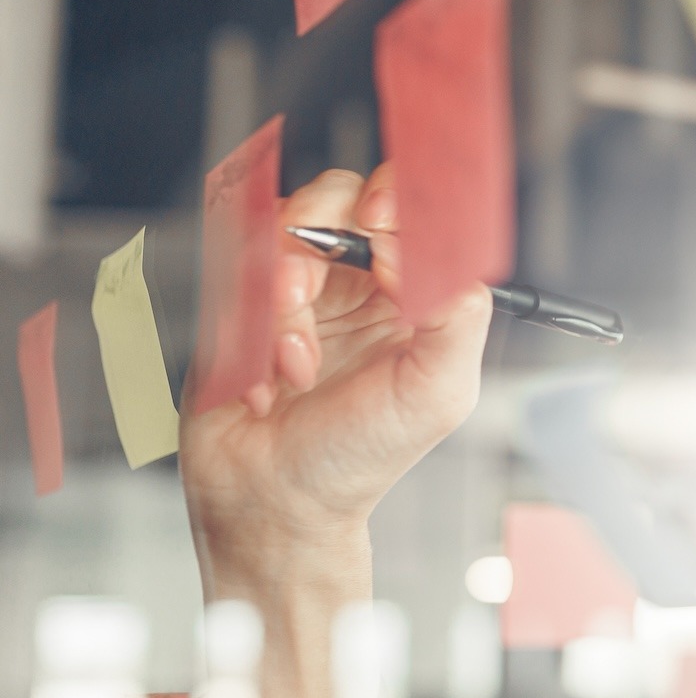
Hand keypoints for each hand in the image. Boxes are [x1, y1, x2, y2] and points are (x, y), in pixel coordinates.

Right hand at [179, 164, 490, 697]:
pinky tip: (269, 372)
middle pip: (338, 196)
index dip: (397, 198)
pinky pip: (232, 264)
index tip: (382, 226)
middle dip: (323, 235)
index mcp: (413, 292)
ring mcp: (295, 286)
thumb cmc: (361, 455)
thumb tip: (439, 249)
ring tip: (297, 363)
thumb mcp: (439, 391)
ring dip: (284, 293)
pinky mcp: (239, 302)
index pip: (411, 207)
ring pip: (278, 226)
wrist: (274, 501)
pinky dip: (249, 319)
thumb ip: (461, 313)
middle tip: (319, 285)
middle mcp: (355, 281)